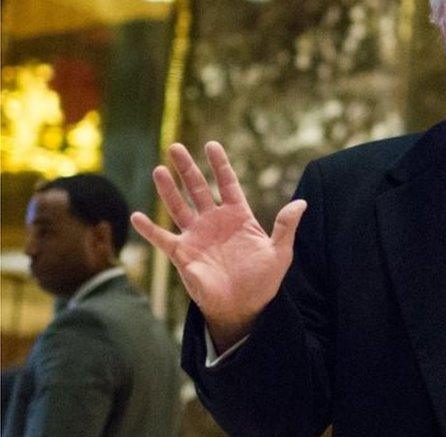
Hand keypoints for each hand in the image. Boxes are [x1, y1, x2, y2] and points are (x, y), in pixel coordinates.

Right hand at [131, 141, 306, 351]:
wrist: (245, 307)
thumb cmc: (263, 279)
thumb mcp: (280, 252)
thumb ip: (286, 226)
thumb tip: (302, 203)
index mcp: (238, 217)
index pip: (227, 184)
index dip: (220, 165)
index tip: (211, 145)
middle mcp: (214, 222)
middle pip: (198, 188)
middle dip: (187, 168)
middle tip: (176, 147)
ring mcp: (197, 236)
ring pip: (178, 207)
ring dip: (168, 190)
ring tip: (159, 170)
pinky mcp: (183, 255)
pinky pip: (163, 239)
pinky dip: (149, 230)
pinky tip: (136, 217)